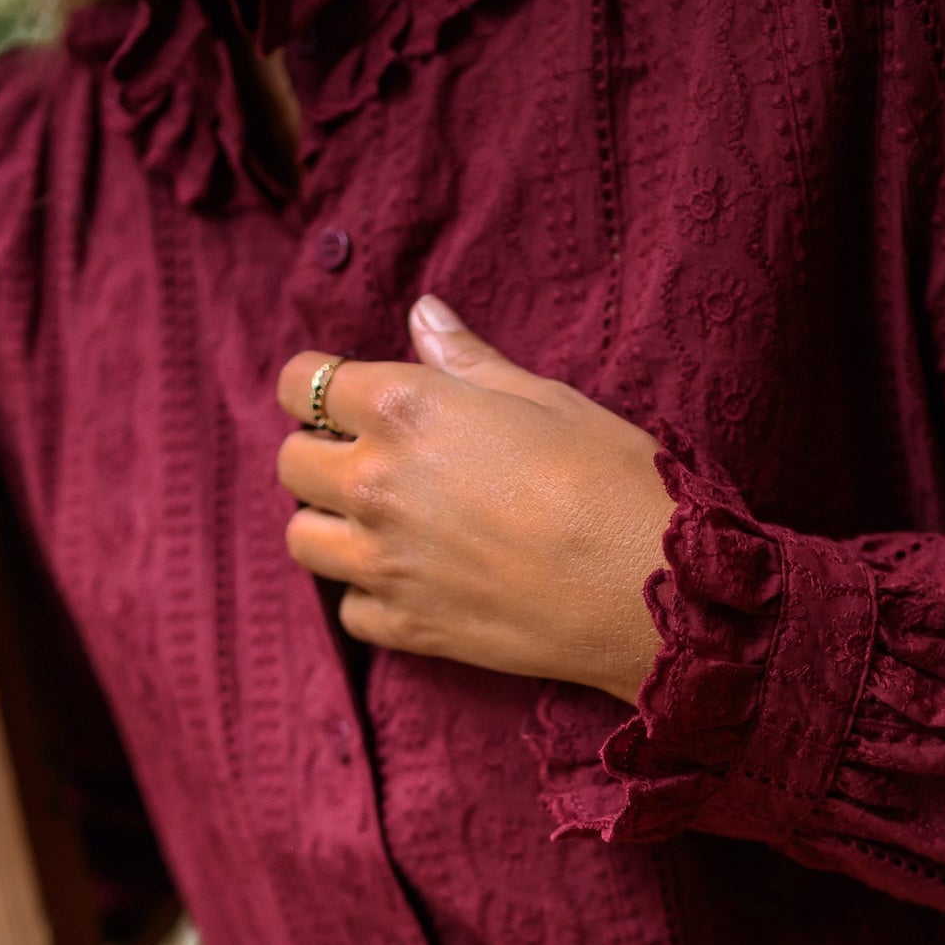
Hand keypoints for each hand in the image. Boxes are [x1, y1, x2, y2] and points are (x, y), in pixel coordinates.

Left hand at [276, 296, 671, 702]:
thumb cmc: (613, 480)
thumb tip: (424, 316)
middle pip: (289, 463)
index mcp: (402, 409)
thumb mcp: (546, 398)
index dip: (322, 385)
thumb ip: (468, 362)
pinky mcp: (408, 628)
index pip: (301, 381)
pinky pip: (350, 610)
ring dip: (330, 525)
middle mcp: (376, 484)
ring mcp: (385, 563)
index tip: (352, 397)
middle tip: (374, 459)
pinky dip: (370, 595)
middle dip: (321, 453)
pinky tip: (414, 579)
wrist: (655, 590)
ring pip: (302, 539)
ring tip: (382, 522)